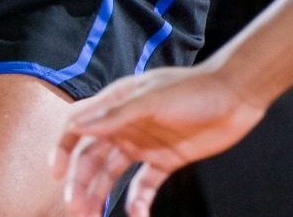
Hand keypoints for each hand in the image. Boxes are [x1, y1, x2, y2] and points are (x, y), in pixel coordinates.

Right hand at [53, 66, 266, 216]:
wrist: (235, 95)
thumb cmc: (191, 89)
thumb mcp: (151, 99)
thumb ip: (115, 115)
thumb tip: (76, 127)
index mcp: (113, 106)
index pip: (76, 129)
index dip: (62, 151)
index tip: (56, 175)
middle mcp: (122, 127)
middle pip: (91, 159)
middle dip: (81, 184)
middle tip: (76, 209)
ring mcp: (142, 145)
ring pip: (112, 175)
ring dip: (101, 195)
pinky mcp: (165, 160)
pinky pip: (144, 185)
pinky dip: (138, 201)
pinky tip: (137, 215)